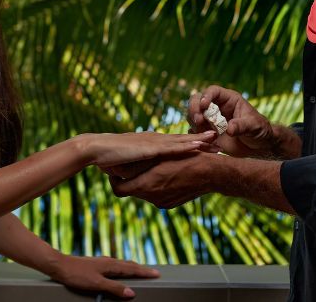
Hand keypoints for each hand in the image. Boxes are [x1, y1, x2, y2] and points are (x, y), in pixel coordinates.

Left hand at [47, 254, 158, 299]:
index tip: (157, 274)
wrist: (60, 266)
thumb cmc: (77, 275)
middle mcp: (108, 261)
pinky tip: (117, 271)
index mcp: (111, 265)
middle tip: (152, 273)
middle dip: (141, 269)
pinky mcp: (95, 265)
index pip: (132, 269)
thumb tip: (131, 293)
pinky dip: (122, 269)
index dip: (145, 272)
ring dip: (132, 268)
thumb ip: (114, 288)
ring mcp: (101, 262)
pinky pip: (114, 266)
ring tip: (139, 271)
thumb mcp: (97, 284)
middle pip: (129, 265)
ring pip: (121, 265)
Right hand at [79, 131, 217, 168]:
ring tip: (215, 138)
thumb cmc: (108, 157)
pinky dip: (188, 145)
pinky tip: (200, 144)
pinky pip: (173, 146)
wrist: (97, 149)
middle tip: (218, 140)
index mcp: (151, 143)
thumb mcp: (128, 166)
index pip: (175, 143)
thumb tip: (140, 178)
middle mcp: (155, 139)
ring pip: (182, 140)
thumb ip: (138, 170)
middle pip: (183, 139)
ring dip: (199, 139)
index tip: (206, 144)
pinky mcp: (151, 147)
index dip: (191, 142)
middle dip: (201, 139)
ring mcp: (154, 142)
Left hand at [109, 153, 213, 207]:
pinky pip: (157, 196)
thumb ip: (140, 163)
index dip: (114, 180)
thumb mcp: (159, 157)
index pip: (118, 189)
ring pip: (145, 193)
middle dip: (131, 179)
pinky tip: (165, 176)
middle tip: (131, 167)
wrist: (210, 173)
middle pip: (132, 191)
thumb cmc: (184, 159)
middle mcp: (151, 197)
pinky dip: (157, 187)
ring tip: (150, 169)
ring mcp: (161, 202)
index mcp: (146, 185)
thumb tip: (123, 164)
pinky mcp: (170, 204)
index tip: (115, 172)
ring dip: (145, 183)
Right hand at [188, 86, 300, 159]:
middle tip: (199, 121)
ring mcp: (210, 120)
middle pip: (196, 100)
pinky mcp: (207, 133)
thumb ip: (242, 126)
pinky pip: (196, 133)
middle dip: (194, 109)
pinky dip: (198, 139)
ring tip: (209, 137)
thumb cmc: (259, 130)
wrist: (259, 146)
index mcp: (228, 100)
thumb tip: (229, 130)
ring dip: (195, 125)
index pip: (213, 91)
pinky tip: (211, 147)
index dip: (206, 96)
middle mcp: (216, 108)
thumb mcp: (254, 126)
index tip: (203, 105)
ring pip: (193, 116)